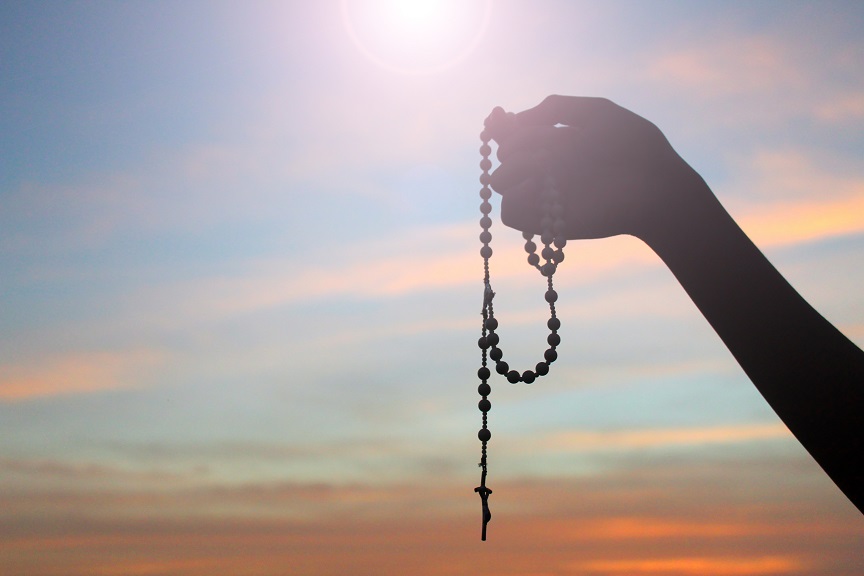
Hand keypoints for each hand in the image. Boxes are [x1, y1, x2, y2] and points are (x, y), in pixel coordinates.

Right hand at [485, 95, 703, 240]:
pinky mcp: (548, 222)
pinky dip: (516, 196)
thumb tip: (512, 119)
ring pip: (500, 181)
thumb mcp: (597, 112)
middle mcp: (545, 169)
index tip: (498, 120)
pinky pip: (509, 212)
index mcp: (554, 143)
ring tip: (546, 164)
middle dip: (514, 143)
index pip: (512, 135)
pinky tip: (539, 186)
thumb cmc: (633, 146)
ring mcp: (545, 196)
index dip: (501, 127)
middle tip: (543, 142)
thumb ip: (555, 108)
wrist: (655, 185)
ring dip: (515, 167)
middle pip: (503, 155)